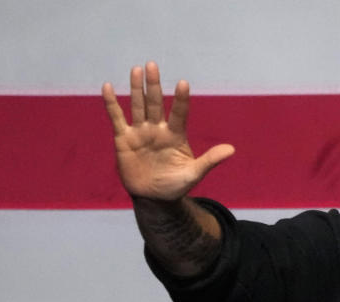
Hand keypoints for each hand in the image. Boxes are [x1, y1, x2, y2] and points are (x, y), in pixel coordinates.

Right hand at [102, 61, 234, 200]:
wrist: (154, 198)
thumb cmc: (176, 185)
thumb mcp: (194, 174)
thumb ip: (210, 160)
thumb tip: (232, 150)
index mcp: (176, 135)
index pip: (179, 113)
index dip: (180, 100)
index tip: (183, 83)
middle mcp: (158, 129)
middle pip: (155, 103)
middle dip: (153, 85)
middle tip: (152, 65)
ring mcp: (140, 132)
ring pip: (137, 106)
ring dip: (136, 89)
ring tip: (136, 70)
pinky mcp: (124, 139)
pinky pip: (117, 118)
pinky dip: (112, 103)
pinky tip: (108, 87)